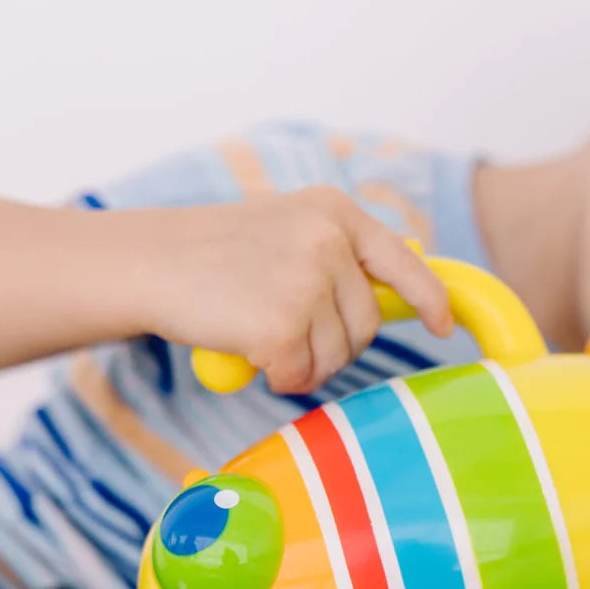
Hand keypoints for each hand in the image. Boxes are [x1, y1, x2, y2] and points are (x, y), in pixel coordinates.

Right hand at [141, 187, 452, 393]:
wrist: (146, 262)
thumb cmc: (214, 253)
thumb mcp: (286, 228)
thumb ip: (338, 253)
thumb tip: (401, 292)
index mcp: (334, 211)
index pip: (403, 261)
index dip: (430, 298)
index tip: (443, 324)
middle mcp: (328, 240)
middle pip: (366, 323)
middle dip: (337, 343)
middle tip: (291, 333)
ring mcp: (306, 281)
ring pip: (338, 354)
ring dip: (305, 362)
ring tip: (262, 336)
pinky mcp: (281, 324)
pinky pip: (301, 374)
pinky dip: (279, 376)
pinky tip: (249, 353)